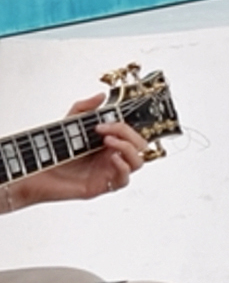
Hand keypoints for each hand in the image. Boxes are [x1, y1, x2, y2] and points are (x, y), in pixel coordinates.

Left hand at [2, 95, 143, 211]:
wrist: (34, 170)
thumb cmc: (49, 151)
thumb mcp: (68, 124)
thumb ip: (84, 108)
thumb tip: (101, 96)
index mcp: (108, 143)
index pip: (131, 133)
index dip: (124, 126)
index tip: (103, 123)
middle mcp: (111, 157)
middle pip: (140, 146)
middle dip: (129, 135)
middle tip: (107, 132)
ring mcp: (108, 172)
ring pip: (138, 162)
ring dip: (129, 149)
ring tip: (109, 143)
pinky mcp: (102, 186)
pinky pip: (124, 180)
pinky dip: (123, 167)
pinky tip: (112, 158)